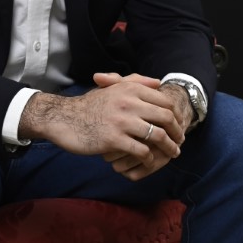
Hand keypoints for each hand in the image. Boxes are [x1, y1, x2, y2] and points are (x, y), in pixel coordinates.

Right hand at [19, 71, 185, 180]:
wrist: (63, 119)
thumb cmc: (89, 106)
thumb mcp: (112, 88)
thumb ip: (135, 82)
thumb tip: (158, 82)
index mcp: (130, 89)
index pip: (165, 102)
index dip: (176, 116)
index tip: (179, 127)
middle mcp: (128, 102)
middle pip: (166, 118)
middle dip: (177, 132)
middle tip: (179, 142)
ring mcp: (121, 121)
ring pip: (158, 136)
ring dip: (168, 148)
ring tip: (172, 154)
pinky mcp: (114, 140)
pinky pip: (142, 151)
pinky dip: (149, 159)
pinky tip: (149, 161)